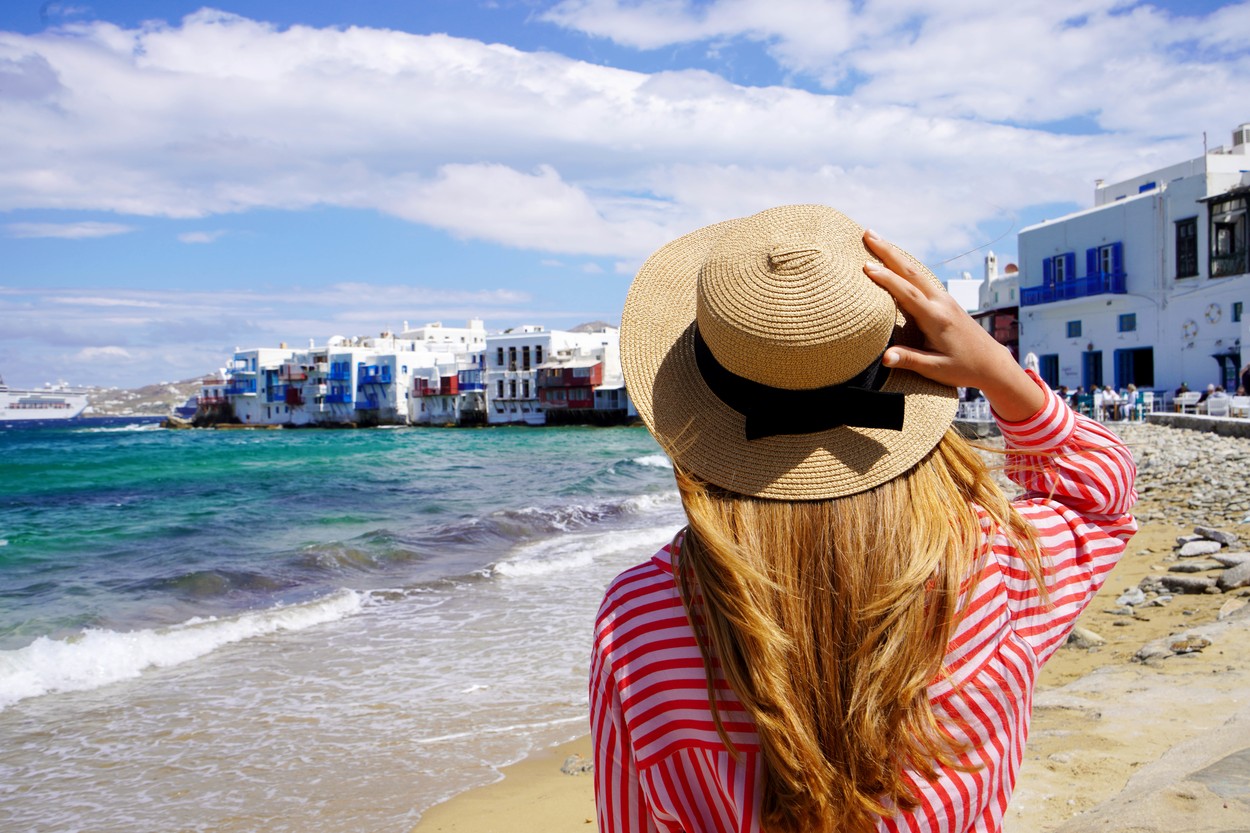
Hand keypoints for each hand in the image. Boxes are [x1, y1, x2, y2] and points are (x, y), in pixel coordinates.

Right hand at [862, 229, 1045, 421]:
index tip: (866, 266)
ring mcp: (944, 299)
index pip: (908, 293)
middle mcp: (941, 303)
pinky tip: (894, 260)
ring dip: (895, 254)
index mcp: (937, 319)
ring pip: (916, 271)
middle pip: (912, 271)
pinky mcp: (945, 301)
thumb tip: (885, 358)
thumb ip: (910, 360)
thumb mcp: (936, 369)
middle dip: (888, 252)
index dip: (886, 279)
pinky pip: (921, 277)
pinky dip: (904, 265)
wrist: (992, 363)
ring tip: (876, 240)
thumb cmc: (964, 368)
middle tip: (868, 234)